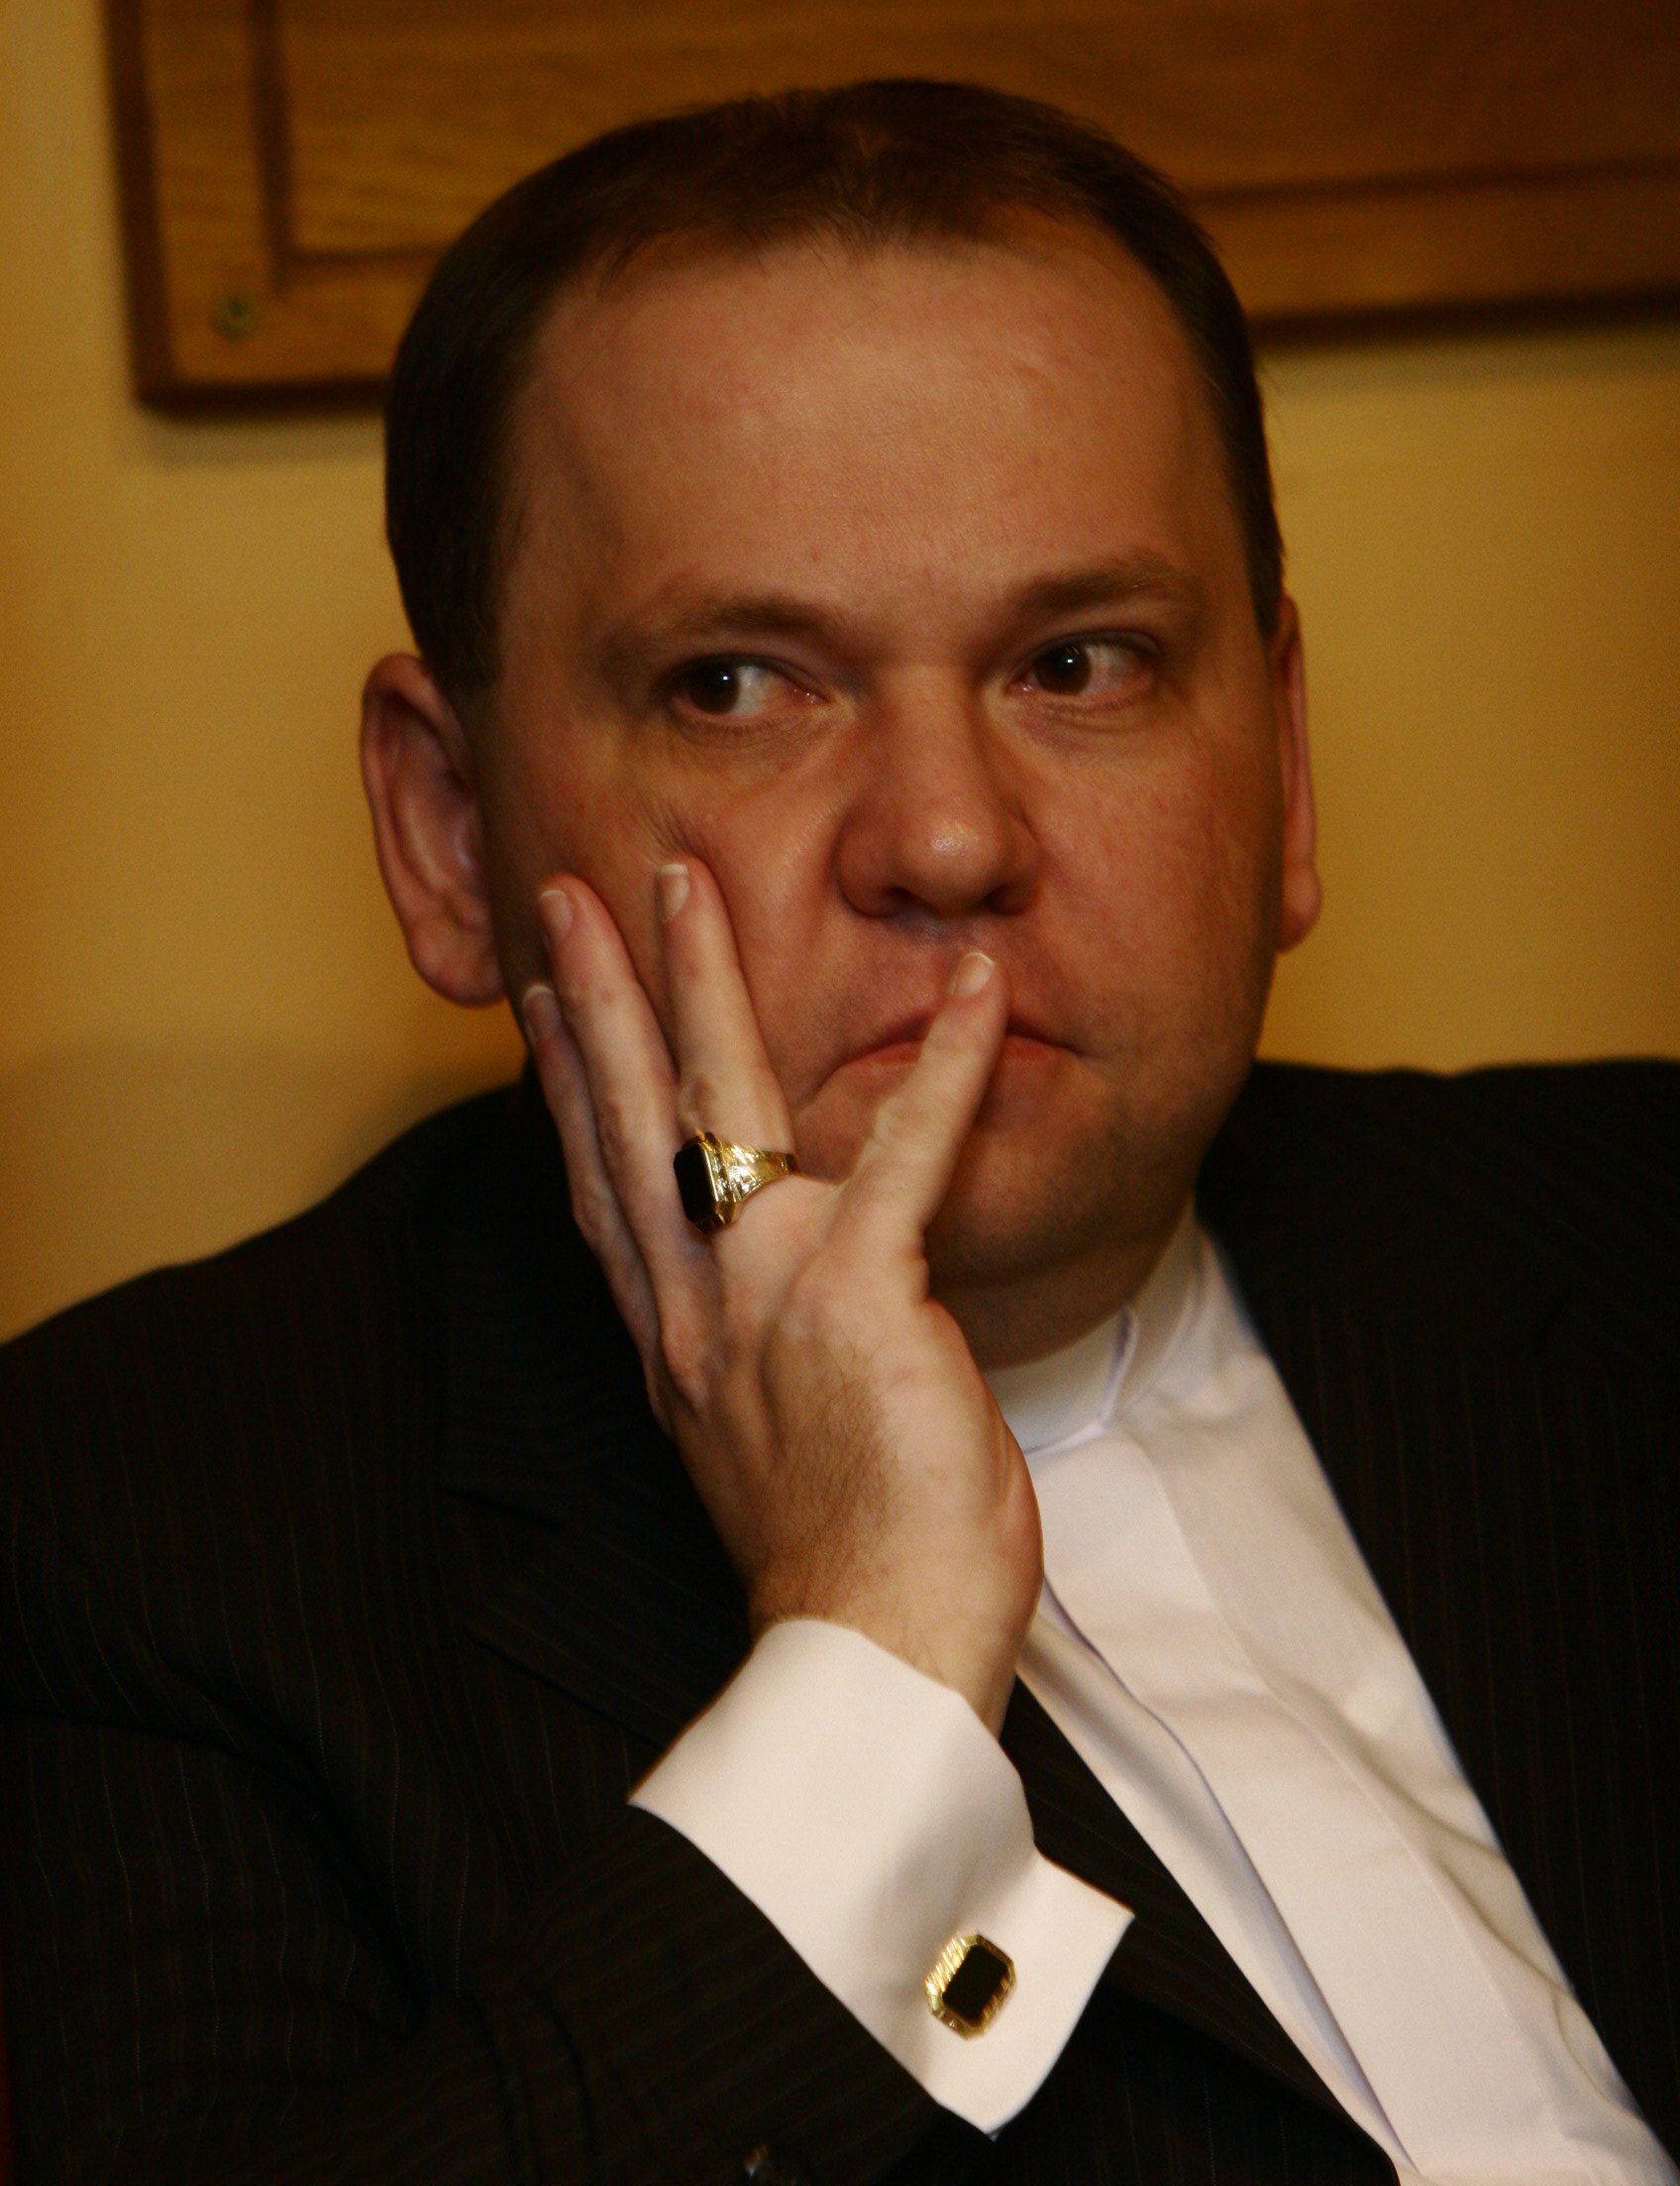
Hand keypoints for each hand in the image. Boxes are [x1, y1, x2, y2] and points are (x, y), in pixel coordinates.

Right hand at [521, 859, 1041, 1733]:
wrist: (872, 1653)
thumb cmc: (846, 1565)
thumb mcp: (768, 1453)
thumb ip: (758, 1366)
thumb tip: (780, 1324)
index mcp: (676, 1346)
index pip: (603, 1190)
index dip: (569, 1088)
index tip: (544, 1009)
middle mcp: (696, 1307)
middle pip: (627, 1121)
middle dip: (597, 996)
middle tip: (568, 899)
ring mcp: (766, 1293)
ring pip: (717, 1103)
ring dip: (702, 980)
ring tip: (687, 885)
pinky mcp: (859, 1295)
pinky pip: (906, 1150)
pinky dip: (950, 1060)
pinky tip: (977, 986)